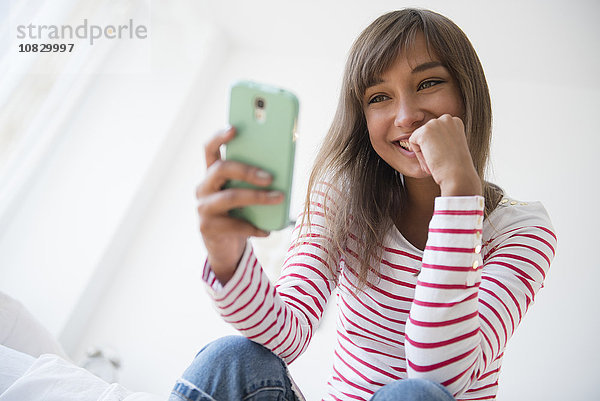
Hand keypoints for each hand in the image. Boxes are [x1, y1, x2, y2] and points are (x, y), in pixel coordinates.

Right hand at [196, 126, 283, 283]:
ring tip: (278, 198)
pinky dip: (254, 227)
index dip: (220, 137)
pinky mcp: (207, 228)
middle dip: (247, 170)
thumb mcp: (247, 194)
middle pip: (221, 169)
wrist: (226, 248)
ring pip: (229, 197)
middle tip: (270, 176)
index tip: (235, 128)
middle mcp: (204, 188)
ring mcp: (203, 208)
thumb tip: (281, 169)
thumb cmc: (241, 213)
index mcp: (212, 173)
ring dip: (257, 197)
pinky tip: (267, 230)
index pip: (210, 149)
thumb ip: (256, 180)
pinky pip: (234, 225)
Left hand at [408, 114, 481, 196]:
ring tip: (436, 162)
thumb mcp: (452, 147)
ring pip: (419, 138)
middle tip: (441, 161)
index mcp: (455, 121)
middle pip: (427, 134)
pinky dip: (419, 155)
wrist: (458, 174)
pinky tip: (431, 159)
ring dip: (424, 153)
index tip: (447, 157)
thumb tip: (430, 141)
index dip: (438, 147)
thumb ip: (443, 139)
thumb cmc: (457, 166)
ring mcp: (435, 123)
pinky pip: (412, 142)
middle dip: (430, 149)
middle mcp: (447, 118)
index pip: (436, 132)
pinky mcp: (424, 131)